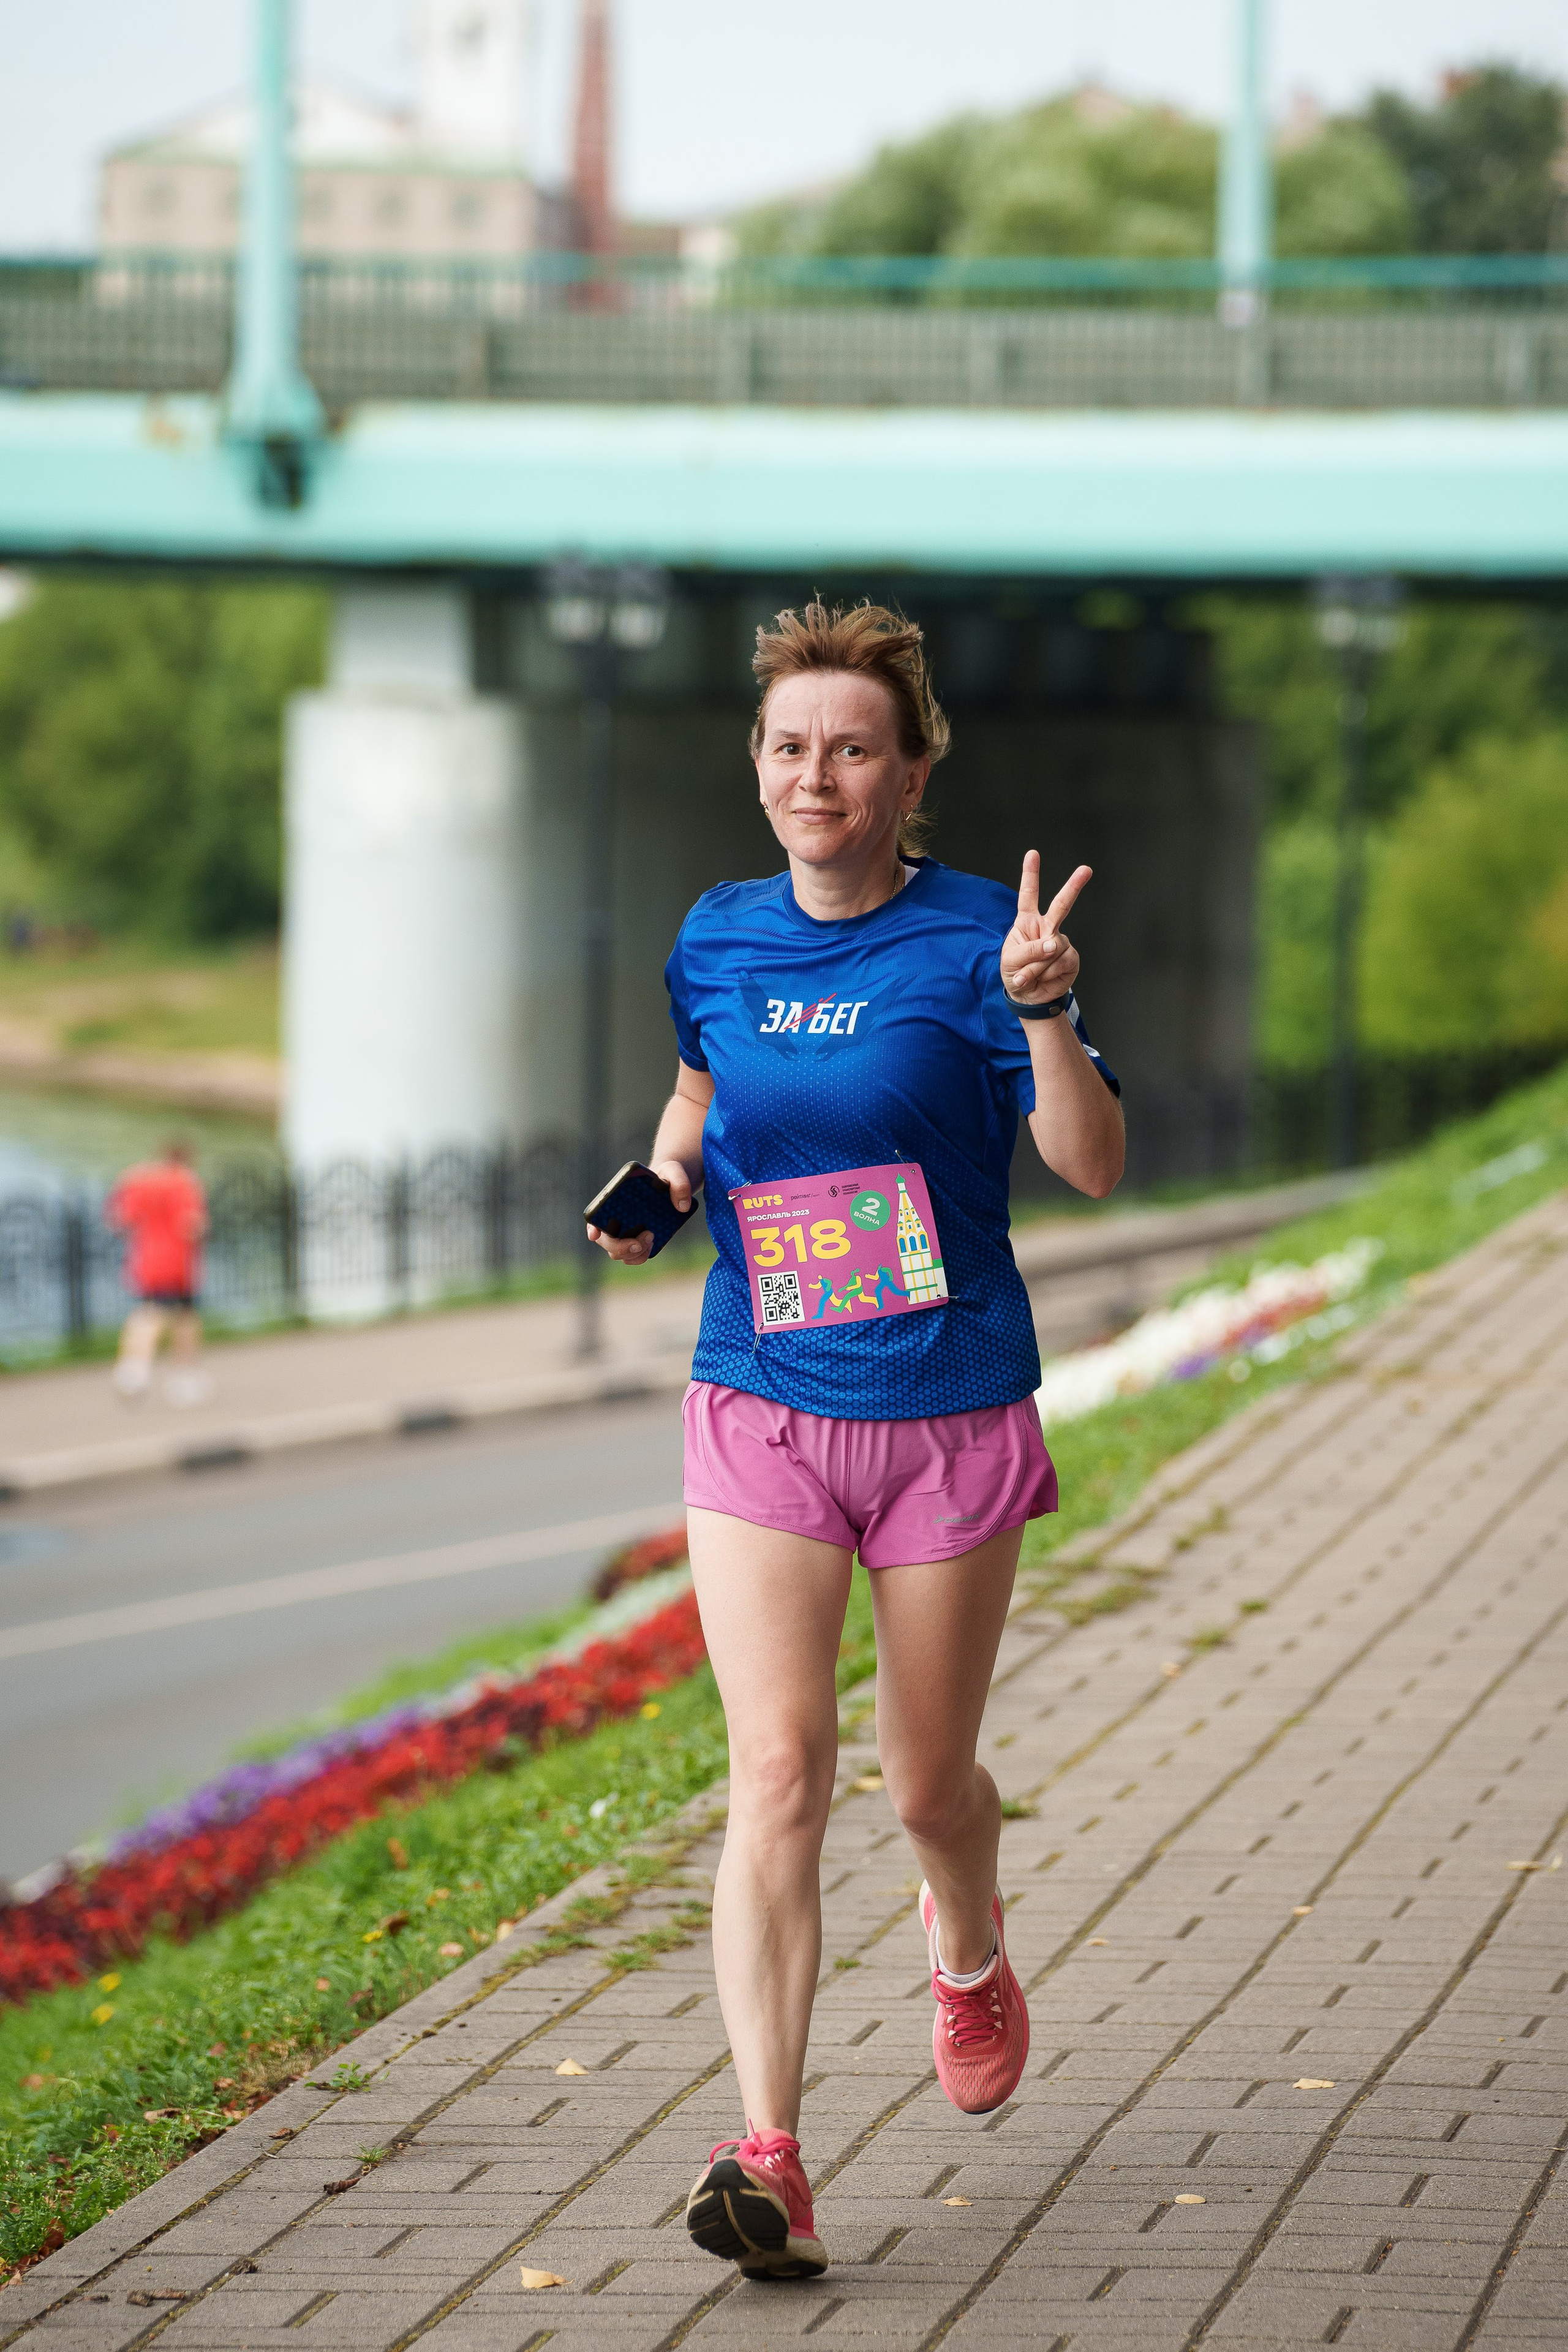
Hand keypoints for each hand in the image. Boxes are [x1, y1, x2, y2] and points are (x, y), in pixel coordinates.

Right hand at [586, 1158, 693, 1265]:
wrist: (673, 1186)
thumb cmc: (666, 1176)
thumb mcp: (674, 1172)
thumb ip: (679, 1183)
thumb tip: (682, 1207)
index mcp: (614, 1200)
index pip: (595, 1215)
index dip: (592, 1226)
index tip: (596, 1233)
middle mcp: (614, 1219)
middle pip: (606, 1241)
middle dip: (621, 1246)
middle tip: (647, 1235)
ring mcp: (624, 1233)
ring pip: (616, 1253)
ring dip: (633, 1252)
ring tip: (652, 1236)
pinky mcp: (636, 1242)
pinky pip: (631, 1258)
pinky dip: (640, 1257)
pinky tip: (652, 1244)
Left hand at [1000, 855, 1089, 1006]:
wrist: (1028, 997)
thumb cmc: (1015, 973)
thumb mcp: (1011, 961)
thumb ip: (1029, 951)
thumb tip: (1052, 945)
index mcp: (1027, 922)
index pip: (1028, 895)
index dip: (1030, 874)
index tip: (1033, 853)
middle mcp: (1046, 928)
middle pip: (1061, 905)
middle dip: (1074, 886)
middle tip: (1086, 869)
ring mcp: (1060, 943)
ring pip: (1052, 947)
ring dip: (1036, 966)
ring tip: (1030, 975)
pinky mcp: (1071, 959)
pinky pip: (1061, 962)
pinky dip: (1047, 974)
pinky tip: (1043, 979)